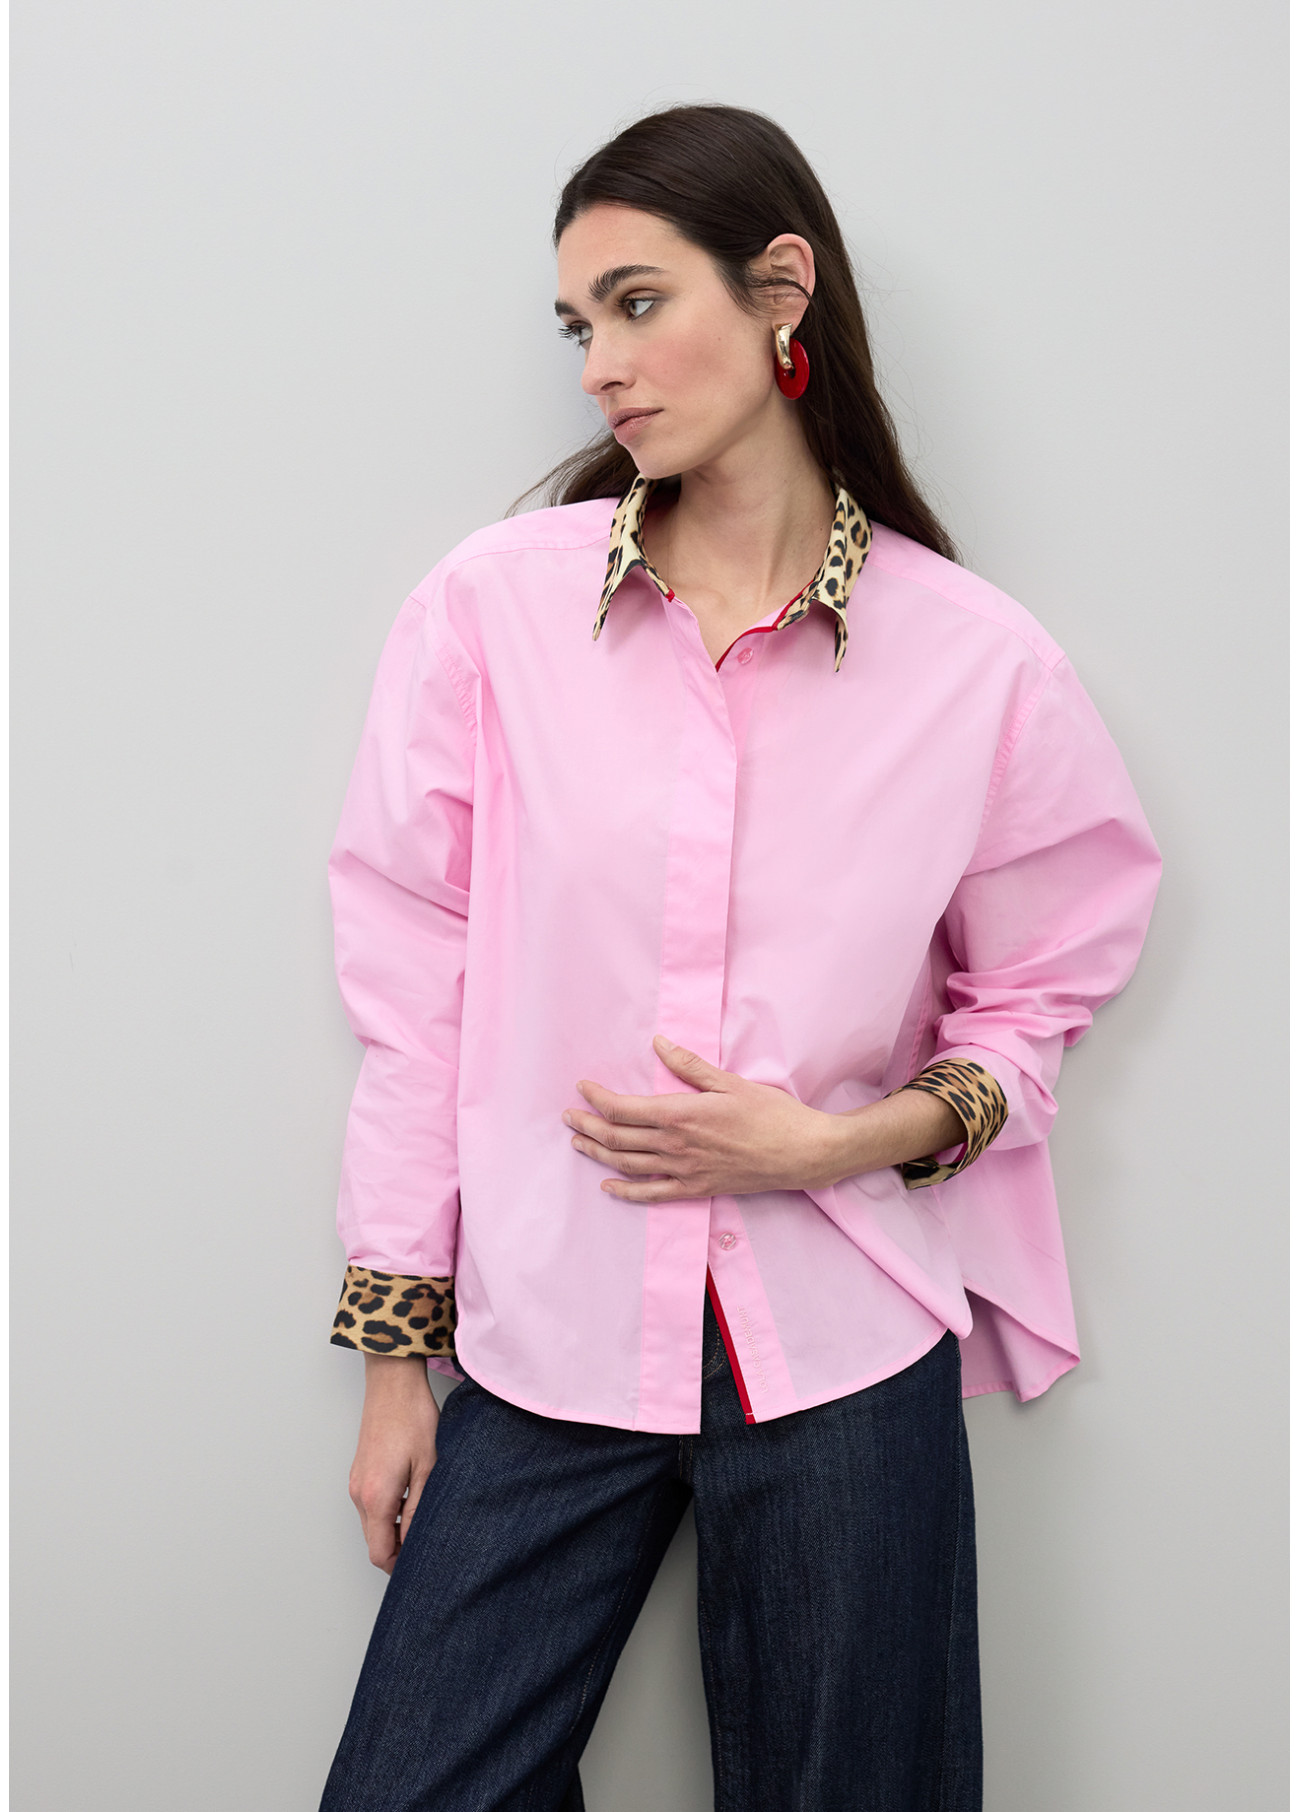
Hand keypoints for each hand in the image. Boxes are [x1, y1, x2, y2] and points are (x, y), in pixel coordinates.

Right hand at [349, 1355, 439, 1572]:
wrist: (392, 1382)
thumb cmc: (413, 1417)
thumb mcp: (429, 1466)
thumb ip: (421, 1508)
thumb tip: (419, 1540)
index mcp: (376, 1497)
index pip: (380, 1553)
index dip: (400, 1567)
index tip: (421, 1567)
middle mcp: (359, 1494)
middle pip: (374, 1542)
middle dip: (398, 1551)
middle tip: (428, 1547)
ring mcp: (356, 1482)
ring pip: (372, 1524)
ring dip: (394, 1530)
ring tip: (423, 1519)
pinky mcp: (359, 1471)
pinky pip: (370, 1505)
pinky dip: (388, 1512)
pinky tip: (411, 1498)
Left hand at [563, 1035, 846, 1202]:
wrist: (803, 1153)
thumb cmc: (772, 1114)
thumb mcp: (731, 1082)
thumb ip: (689, 1066)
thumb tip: (660, 1044)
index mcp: (682, 1114)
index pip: (624, 1108)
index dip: (597, 1099)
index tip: (582, 1088)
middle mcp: (676, 1146)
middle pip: (617, 1137)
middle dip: (587, 1126)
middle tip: (568, 1117)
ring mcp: (685, 1171)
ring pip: (628, 1165)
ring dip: (598, 1153)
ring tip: (579, 1143)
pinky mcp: (697, 1189)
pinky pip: (652, 1193)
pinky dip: (626, 1191)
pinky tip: (609, 1185)